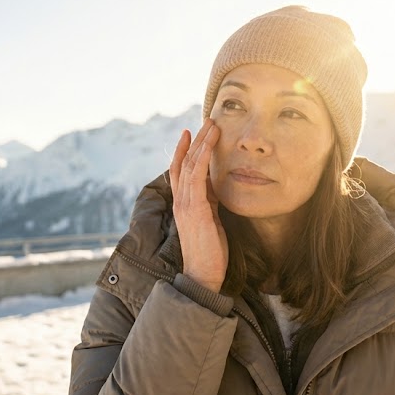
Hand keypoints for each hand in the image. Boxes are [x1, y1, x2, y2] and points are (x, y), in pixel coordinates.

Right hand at [168, 119, 228, 292]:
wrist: (203, 274)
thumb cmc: (209, 250)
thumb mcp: (210, 219)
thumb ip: (209, 201)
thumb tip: (214, 184)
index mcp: (183, 204)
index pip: (179, 171)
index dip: (183, 150)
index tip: (190, 133)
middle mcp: (180, 201)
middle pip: (184, 162)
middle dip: (195, 140)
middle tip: (206, 121)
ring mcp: (185, 204)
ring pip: (190, 165)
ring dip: (201, 143)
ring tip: (211, 125)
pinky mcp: (195, 209)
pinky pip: (197, 177)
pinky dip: (202, 158)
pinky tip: (209, 145)